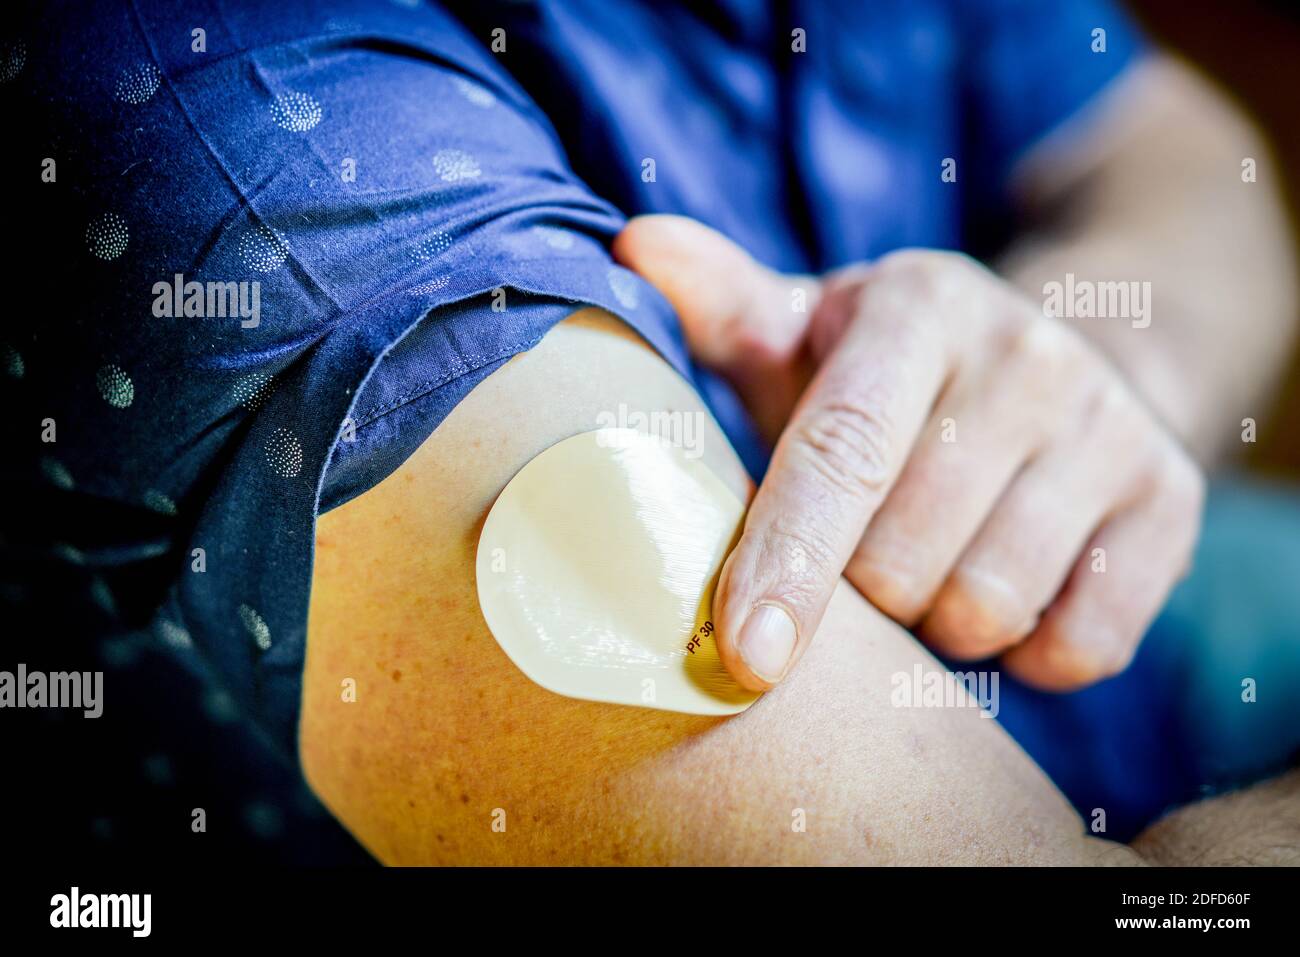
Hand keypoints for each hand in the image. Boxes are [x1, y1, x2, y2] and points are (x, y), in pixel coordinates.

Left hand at [614, 216, 1203, 691]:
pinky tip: (1006, 589)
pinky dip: (1025, 651)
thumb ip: (726, 306)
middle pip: (903, 561)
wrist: (1059, 370)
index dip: (786, 560)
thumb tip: (632, 244)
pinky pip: (1078, 646)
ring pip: (986, 610)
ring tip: (930, 564)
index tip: (743, 656)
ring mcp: (1113, 427)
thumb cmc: (887, 378)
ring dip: (936, 623)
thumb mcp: (810, 330)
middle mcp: (1029, 355)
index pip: (840, 451)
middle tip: (864, 550)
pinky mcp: (1172, 503)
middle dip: (862, 590)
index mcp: (919, 307)